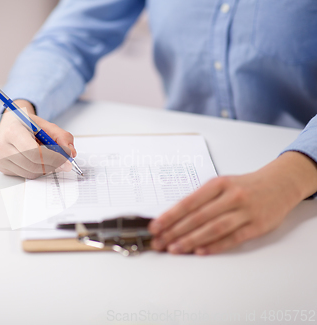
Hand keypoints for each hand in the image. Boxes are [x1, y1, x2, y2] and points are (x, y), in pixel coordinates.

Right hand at [0, 100, 76, 178]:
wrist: (10, 125)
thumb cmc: (27, 125)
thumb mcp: (46, 125)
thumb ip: (62, 137)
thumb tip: (70, 153)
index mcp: (12, 131)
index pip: (34, 152)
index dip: (53, 159)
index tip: (66, 161)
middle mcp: (2, 145)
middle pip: (33, 165)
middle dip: (52, 166)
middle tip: (64, 164)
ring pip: (30, 173)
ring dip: (45, 169)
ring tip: (49, 159)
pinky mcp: (2, 167)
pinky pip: (25, 175)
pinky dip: (36, 171)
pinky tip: (37, 161)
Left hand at [148, 152, 316, 254]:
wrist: (279, 184)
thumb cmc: (244, 186)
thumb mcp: (221, 184)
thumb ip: (201, 199)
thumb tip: (174, 218)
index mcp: (219, 184)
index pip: (189, 202)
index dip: (170, 216)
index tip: (156, 226)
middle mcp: (231, 196)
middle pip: (198, 217)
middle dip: (175, 231)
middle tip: (160, 242)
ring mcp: (245, 211)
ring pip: (214, 228)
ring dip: (191, 240)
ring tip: (174, 249)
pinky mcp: (257, 226)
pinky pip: (233, 238)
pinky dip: (215, 246)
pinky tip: (200, 251)